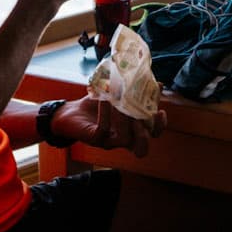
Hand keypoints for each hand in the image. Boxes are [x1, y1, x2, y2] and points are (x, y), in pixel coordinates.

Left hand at [52, 97, 166, 157]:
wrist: (70, 113)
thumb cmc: (97, 106)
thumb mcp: (118, 97)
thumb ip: (135, 92)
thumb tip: (157, 82)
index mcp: (131, 129)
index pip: (152, 135)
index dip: (160, 126)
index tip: (160, 111)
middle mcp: (122, 139)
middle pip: (141, 148)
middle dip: (146, 134)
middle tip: (142, 116)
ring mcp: (108, 141)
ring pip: (124, 139)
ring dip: (125, 120)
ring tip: (121, 102)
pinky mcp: (94, 138)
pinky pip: (103, 129)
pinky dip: (106, 113)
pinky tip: (105, 99)